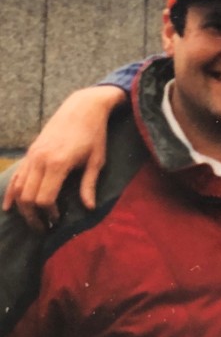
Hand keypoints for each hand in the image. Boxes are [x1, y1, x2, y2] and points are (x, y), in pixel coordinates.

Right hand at [2, 85, 125, 229]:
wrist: (83, 108)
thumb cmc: (94, 135)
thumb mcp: (97, 161)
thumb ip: (89, 185)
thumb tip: (88, 208)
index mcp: (58, 163)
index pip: (44, 198)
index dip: (49, 213)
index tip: (58, 220)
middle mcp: (40, 160)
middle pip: (27, 197)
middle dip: (33, 216)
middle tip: (44, 228)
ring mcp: (32, 155)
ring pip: (19, 188)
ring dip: (23, 208)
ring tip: (34, 221)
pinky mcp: (30, 152)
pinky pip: (16, 176)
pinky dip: (10, 193)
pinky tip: (9, 207)